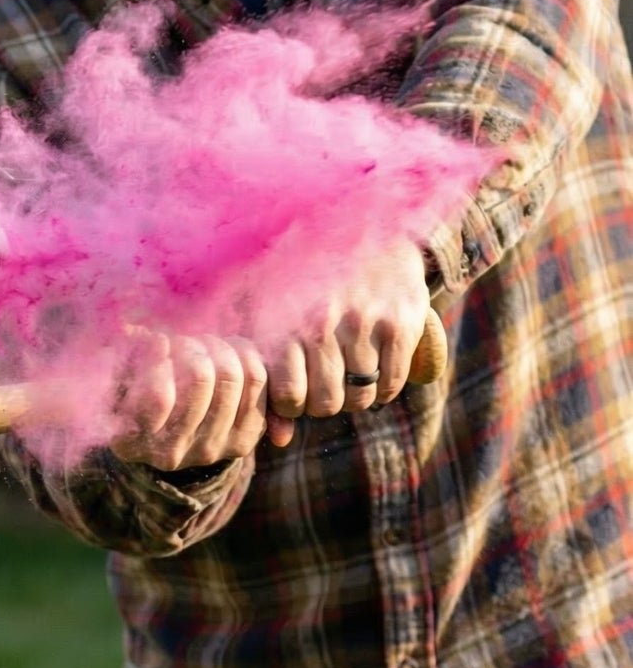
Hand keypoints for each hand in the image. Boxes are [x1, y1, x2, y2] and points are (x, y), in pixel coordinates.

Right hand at [111, 329, 295, 473]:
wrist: (168, 430)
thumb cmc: (134, 390)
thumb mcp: (118, 375)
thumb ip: (127, 355)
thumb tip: (144, 332)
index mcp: (130, 442)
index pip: (159, 395)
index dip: (160, 355)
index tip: (158, 339)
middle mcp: (172, 455)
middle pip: (200, 377)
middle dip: (190, 345)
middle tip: (181, 340)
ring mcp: (211, 450)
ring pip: (231, 375)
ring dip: (216, 347)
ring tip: (201, 344)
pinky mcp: (243, 440)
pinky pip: (257, 380)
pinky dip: (243, 354)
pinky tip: (225, 351)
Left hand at [266, 238, 430, 419]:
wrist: (360, 226)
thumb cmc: (302, 278)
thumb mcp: (271, 316)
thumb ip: (267, 377)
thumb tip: (279, 440)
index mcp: (284, 322)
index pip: (289, 398)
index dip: (292, 403)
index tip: (295, 388)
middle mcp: (322, 324)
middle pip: (326, 403)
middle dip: (324, 402)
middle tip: (325, 383)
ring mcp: (363, 324)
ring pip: (361, 396)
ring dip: (356, 394)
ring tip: (349, 372)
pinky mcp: (400, 322)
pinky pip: (392, 383)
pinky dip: (385, 386)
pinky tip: (376, 366)